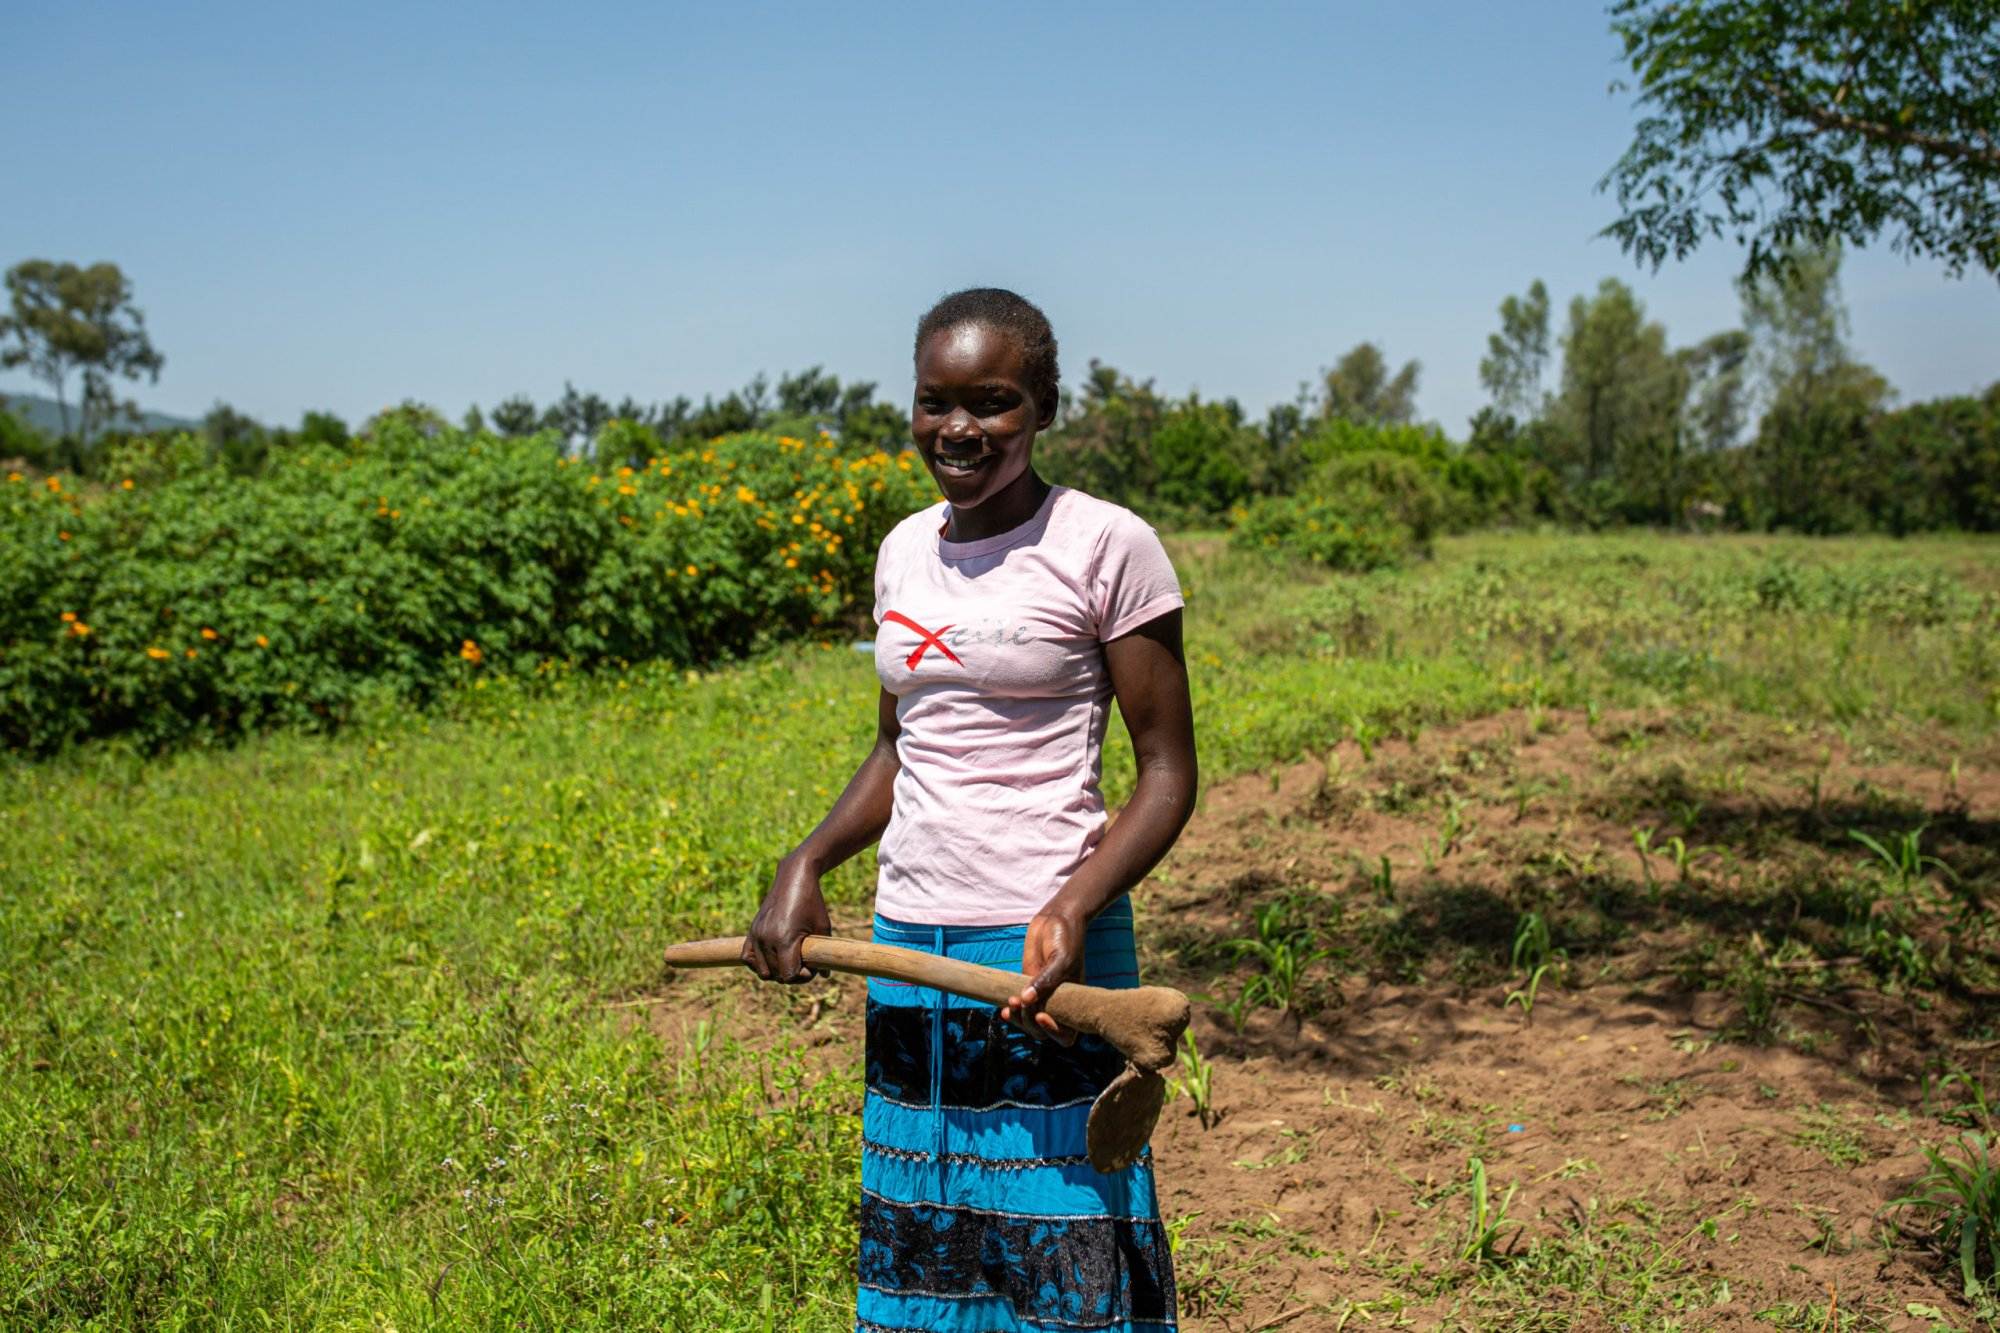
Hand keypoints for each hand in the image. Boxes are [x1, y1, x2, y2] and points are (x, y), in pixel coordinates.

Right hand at [741, 856, 831, 983]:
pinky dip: (759, 964)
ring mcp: (756, 935)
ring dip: (776, 972)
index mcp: (784, 939)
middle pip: (776, 975)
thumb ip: (822, 954)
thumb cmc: (812, 902)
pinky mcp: (752, 931)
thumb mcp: (823, 928)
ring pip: (762, 971)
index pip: (788, 975)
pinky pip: (748, 958)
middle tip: (805, 962)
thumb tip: (824, 976)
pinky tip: (773, 959)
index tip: (812, 966)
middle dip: (792, 974)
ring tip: (790, 960)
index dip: (802, 977)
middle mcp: (766, 939)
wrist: (794, 878)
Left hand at [1000, 906, 1084, 1042]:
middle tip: (1020, 1002)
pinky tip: (1004, 1008)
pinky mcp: (1028, 988)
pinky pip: (1020, 1009)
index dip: (1054, 1032)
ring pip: (1029, 1023)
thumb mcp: (1061, 959)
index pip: (1068, 1034)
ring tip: (1010, 1003)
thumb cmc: (1067, 938)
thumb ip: (1046, 980)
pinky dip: (1012, 1012)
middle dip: (1029, 1022)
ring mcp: (1043, 997)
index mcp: (1076, 1003)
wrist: (1056, 919)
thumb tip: (1027, 999)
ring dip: (1018, 1018)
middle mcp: (1060, 1004)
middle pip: (1044, 1031)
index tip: (1041, 1015)